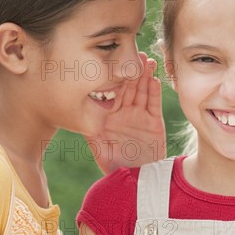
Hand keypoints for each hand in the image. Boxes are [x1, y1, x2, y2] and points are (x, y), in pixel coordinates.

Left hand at [84, 52, 165, 173]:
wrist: (138, 180)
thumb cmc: (116, 167)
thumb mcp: (99, 150)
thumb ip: (91, 134)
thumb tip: (79, 118)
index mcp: (110, 116)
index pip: (112, 92)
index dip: (115, 77)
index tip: (115, 61)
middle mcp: (125, 113)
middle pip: (130, 87)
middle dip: (133, 71)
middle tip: (137, 54)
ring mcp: (140, 116)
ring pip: (143, 92)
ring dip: (145, 76)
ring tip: (148, 62)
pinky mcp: (154, 123)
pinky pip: (154, 104)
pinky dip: (154, 92)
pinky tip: (155, 80)